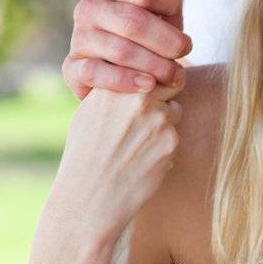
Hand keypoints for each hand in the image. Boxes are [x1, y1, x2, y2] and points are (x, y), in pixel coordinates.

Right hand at [51, 78, 181, 243]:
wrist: (91, 195)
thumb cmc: (86, 155)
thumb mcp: (90, 112)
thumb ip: (116, 91)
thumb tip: (140, 77)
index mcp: (116, 84)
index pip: (150, 67)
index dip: (151, 80)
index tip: (147, 91)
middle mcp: (139, 97)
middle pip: (169, 84)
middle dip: (163, 98)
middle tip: (144, 121)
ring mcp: (159, 119)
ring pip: (175, 112)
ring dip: (164, 125)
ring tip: (137, 146)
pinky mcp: (172, 142)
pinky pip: (176, 137)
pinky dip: (165, 148)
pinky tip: (143, 162)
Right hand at [63, 0, 192, 99]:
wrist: (129, 78)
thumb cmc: (151, 37)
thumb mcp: (167, 3)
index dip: (168, 0)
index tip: (181, 12)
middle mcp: (88, 7)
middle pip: (133, 21)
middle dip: (167, 40)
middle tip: (186, 51)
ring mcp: (78, 39)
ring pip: (121, 50)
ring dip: (156, 66)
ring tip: (175, 76)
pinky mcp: (72, 69)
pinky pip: (97, 73)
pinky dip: (127, 81)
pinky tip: (147, 86)